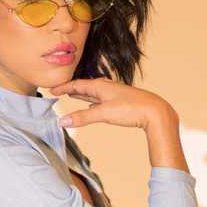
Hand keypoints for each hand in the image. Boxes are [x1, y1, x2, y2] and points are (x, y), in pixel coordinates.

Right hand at [49, 77, 174, 130]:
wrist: (155, 112)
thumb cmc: (132, 108)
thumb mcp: (104, 113)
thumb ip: (83, 118)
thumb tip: (62, 121)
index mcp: (100, 86)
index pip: (77, 85)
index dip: (63, 87)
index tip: (52, 90)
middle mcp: (106, 88)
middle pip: (84, 87)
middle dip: (70, 89)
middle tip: (59, 90)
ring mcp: (113, 95)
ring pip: (92, 93)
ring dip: (81, 95)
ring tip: (72, 94)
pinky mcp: (119, 104)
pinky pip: (100, 101)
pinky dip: (92, 102)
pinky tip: (92, 106)